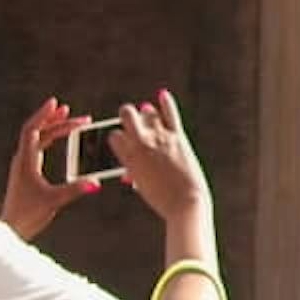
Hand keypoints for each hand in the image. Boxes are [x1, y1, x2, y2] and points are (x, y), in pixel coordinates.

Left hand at [0, 98, 101, 243]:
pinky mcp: (26, 173)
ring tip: (69, 122)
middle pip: (37, 132)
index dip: (44, 115)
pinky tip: (59, 141)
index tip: (56, 103)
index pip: (32, 130)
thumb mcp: (53, 200)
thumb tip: (95, 182)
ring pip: (38, 140)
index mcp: (25, 161)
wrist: (11, 229)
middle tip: (73, 113)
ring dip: (53, 129)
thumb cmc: (27, 214)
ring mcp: (23, 166)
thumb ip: (74, 189)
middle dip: (55, 121)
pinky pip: (38, 149)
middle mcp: (22, 159)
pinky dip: (50, 141)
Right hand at [102, 90, 211, 223]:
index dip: (118, 137)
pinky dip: (166, 103)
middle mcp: (141, 143)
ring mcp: (159, 138)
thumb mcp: (142, 185)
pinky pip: (170, 113)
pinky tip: (163, 95)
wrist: (185, 204)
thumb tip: (128, 171)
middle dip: (127, 115)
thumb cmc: (163, 200)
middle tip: (131, 121)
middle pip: (127, 114)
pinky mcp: (178, 137)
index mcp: (128, 158)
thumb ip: (134, 171)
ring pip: (147, 110)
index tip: (123, 140)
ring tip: (148, 116)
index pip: (114, 136)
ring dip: (147, 113)